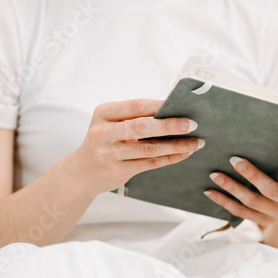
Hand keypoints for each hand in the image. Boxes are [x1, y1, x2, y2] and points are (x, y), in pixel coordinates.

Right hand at [63, 99, 204, 195]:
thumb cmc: (103, 141)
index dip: (160, 105)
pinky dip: (169, 158)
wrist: (82, 172)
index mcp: (104, 113)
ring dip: (175, 145)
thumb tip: (172, 110)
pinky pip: (149, 164)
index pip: (136, 105)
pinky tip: (183, 154)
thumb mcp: (110, 123)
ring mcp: (109, 154)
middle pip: (142, 127)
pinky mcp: (118, 171)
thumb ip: (133, 116)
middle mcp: (103, 133)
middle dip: (170, 126)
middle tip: (192, 124)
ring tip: (195, 142)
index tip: (181, 105)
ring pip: (149, 149)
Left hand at [202, 118, 277, 249]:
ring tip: (215, 174)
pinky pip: (240, 213)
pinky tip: (209, 191)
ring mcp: (276, 213)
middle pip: (271, 191)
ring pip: (252, 203)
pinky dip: (224, 203)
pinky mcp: (261, 219)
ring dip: (232, 189)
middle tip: (235, 159)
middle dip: (253, 176)